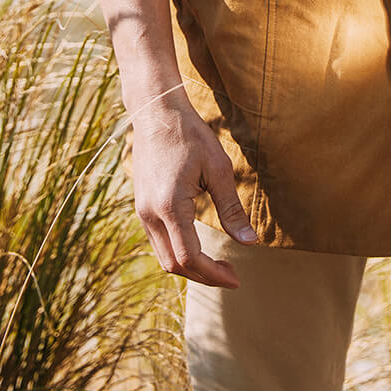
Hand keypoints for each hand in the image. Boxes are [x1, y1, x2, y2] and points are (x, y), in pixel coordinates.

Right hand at [129, 91, 257, 288]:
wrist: (156, 112)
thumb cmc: (190, 136)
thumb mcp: (218, 169)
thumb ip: (231, 209)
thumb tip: (249, 242)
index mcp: (170, 206)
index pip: (190, 257)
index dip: (214, 274)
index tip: (236, 278)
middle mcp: (150, 214)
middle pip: (174, 264)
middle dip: (203, 276)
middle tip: (231, 275)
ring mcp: (142, 212)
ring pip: (163, 257)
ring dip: (190, 267)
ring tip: (218, 265)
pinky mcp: (141, 206)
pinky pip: (158, 242)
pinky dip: (178, 252)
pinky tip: (198, 246)